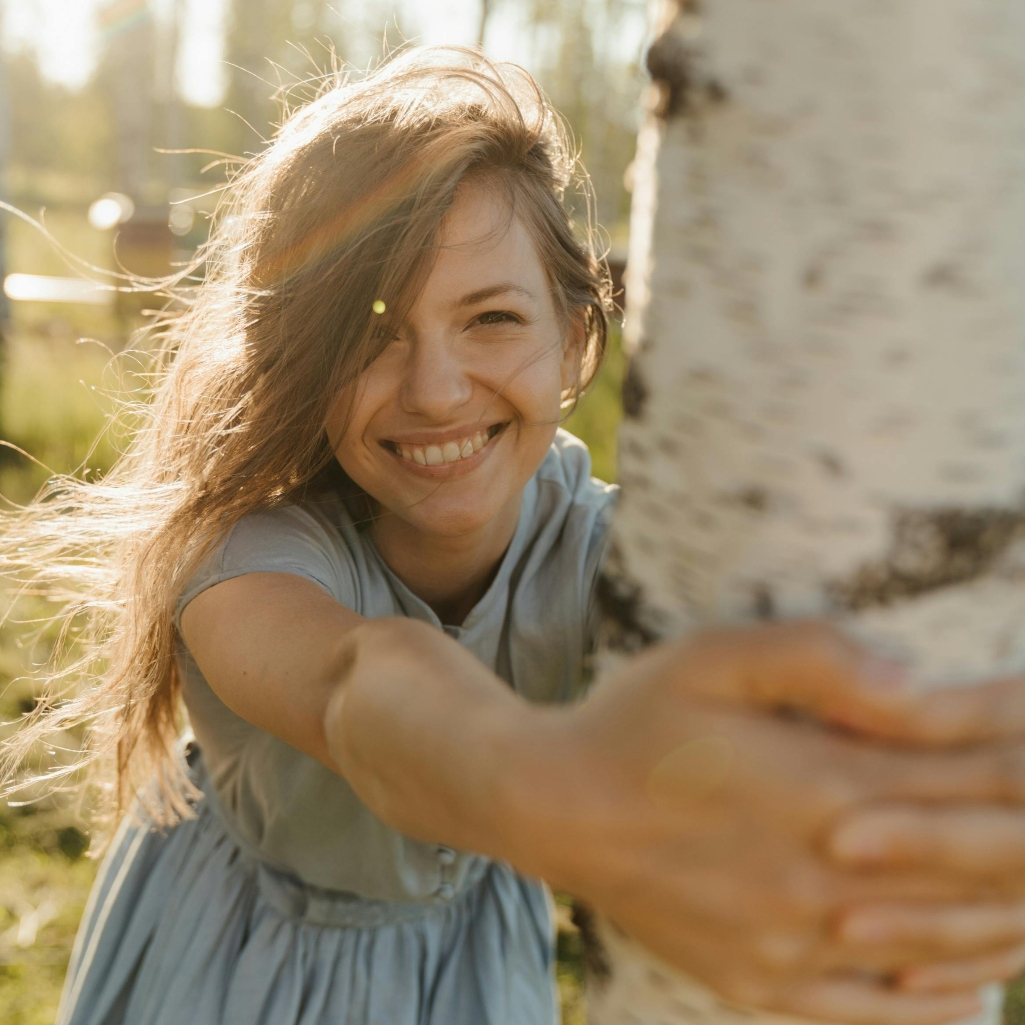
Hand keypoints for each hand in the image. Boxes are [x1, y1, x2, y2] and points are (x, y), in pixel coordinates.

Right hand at [508, 623, 1024, 1023]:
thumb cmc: (634, 721)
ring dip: (1015, 917)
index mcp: (821, 789)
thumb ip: (818, 658)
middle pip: (984, 871)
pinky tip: (974, 980)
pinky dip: (944, 999)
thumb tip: (917, 685)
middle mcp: (824, 880)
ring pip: (947, 948)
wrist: (551, 807)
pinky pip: (878, 1012)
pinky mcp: (761, 982)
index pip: (977, 778)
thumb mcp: (712, 657)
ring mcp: (793, 945)